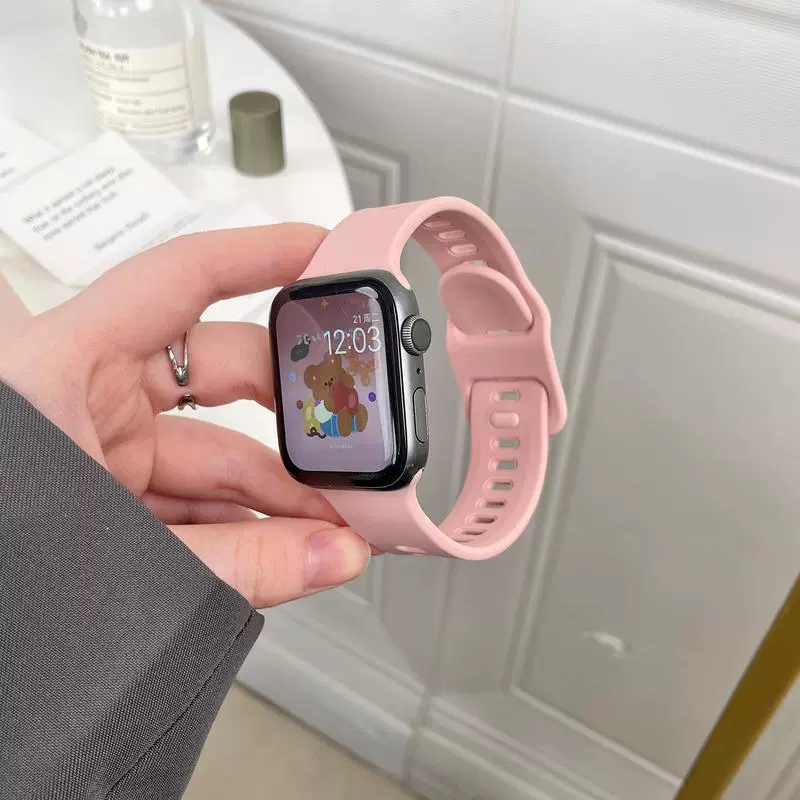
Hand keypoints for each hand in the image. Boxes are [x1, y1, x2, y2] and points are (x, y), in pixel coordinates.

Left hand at [0, 225, 369, 606]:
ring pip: (214, 447)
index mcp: (60, 368)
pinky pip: (193, 494)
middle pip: (222, 372)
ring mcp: (97, 444)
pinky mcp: (107, 493)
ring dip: (279, 486)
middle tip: (353, 438)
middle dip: (297, 412)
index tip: (328, 254)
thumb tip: (331, 552)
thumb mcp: (114, 556)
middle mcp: (81, 394)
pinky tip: (289, 541)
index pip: (181, 279)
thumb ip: (238, 560)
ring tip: (334, 518)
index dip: (262, 256)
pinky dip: (243, 519)